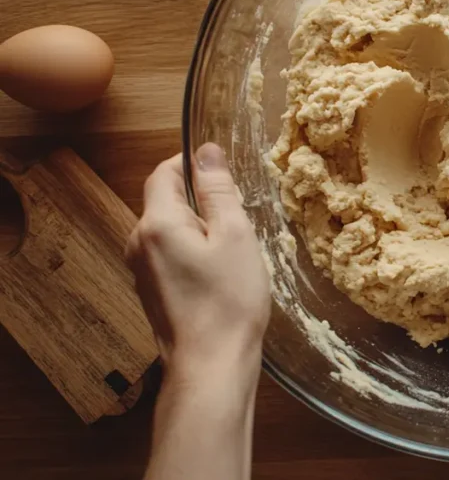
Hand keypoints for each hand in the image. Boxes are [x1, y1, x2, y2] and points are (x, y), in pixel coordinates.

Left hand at [127, 143, 269, 386]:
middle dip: (201, 200)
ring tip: (234, 249)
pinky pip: (170, 255)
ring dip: (200, 228)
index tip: (223, 171)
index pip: (163, 173)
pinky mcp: (151, 291)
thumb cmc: (228, 300)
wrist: (211, 366)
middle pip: (166, 202)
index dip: (191, 163)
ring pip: (170, 230)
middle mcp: (139, 243)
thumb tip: (206, 151)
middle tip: (240, 217)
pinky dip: (193, 251)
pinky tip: (220, 273)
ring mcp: (141, 270)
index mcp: (156, 224)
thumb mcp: (234, 235)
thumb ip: (218, 190)